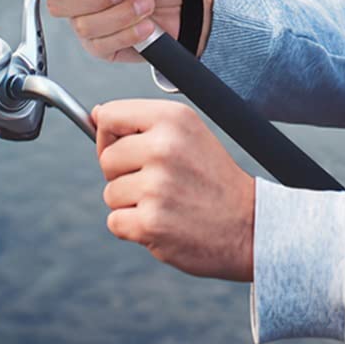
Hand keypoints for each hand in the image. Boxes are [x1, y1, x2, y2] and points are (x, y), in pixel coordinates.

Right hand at [47, 0, 212, 62]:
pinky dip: (130, 33)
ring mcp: (88, 26)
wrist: (185, 7)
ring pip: (86, 26)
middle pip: (60, 4)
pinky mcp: (102, 48)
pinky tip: (146, 26)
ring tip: (146, 4)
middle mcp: (78, 0)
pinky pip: (104, 45)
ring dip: (123, 14)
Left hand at [95, 99, 254, 280]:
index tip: (125, 149)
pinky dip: (133, 228)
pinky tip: (164, 222)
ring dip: (131, 204)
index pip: (110, 115)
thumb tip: (96, 115)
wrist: (248, 225)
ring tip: (167, 202)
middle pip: (106, 158)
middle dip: (123, 174)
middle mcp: (163, 146)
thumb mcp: (188, 134)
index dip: (110, 136)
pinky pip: (115, 222)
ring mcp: (156, 185)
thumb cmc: (213, 180)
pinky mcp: (151, 221)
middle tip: (158, 182)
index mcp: (173, 118)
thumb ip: (143, 124)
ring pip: (110, 193)